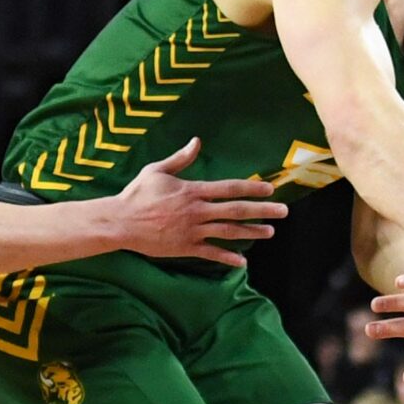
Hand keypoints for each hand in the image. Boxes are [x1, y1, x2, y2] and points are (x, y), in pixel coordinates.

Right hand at [112, 141, 285, 266]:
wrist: (120, 222)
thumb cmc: (137, 194)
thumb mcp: (157, 170)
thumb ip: (181, 158)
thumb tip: (197, 142)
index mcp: (192, 190)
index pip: (229, 188)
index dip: (251, 189)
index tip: (269, 189)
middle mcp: (196, 211)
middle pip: (236, 210)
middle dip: (262, 211)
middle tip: (283, 212)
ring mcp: (192, 231)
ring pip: (228, 232)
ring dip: (251, 232)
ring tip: (270, 233)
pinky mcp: (185, 247)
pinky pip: (210, 253)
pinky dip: (227, 258)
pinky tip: (241, 261)